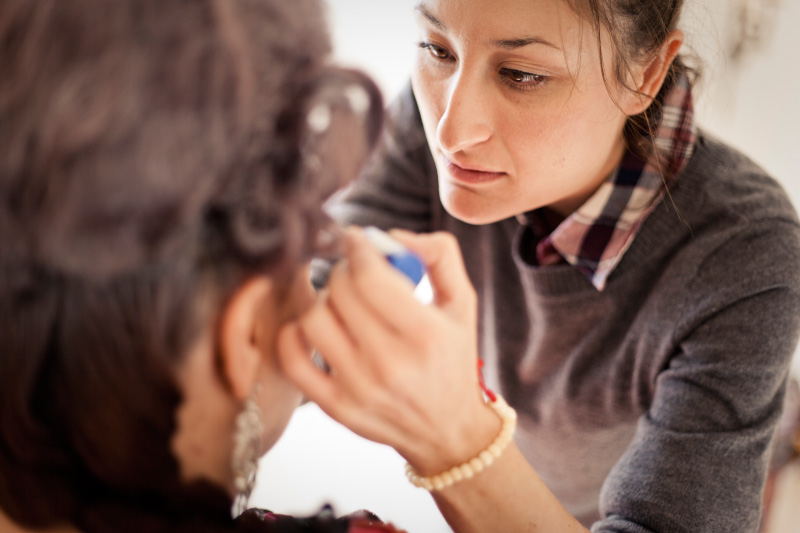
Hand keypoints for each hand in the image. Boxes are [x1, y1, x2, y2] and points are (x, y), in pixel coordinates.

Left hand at [277, 228, 499, 474]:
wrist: (449, 430)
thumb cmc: (452, 358)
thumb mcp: (462, 304)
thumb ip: (439, 255)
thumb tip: (393, 237)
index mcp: (426, 334)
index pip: (370, 276)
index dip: (357, 247)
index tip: (356, 239)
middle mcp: (391, 364)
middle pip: (339, 292)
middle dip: (344, 270)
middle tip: (354, 272)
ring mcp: (360, 388)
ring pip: (313, 320)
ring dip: (322, 299)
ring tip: (341, 302)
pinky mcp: (337, 407)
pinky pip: (293, 359)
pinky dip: (295, 334)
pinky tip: (316, 327)